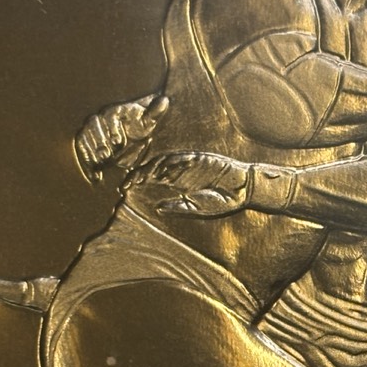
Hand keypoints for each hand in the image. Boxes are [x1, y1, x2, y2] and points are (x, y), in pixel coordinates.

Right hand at [75, 93, 168, 180]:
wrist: (132, 132)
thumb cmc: (140, 124)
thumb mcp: (149, 120)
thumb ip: (154, 113)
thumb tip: (164, 100)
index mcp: (115, 111)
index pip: (109, 116)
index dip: (113, 129)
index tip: (119, 142)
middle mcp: (100, 118)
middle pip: (92, 125)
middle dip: (99, 142)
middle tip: (107, 156)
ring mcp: (92, 130)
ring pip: (84, 137)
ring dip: (91, 152)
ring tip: (101, 165)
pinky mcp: (87, 142)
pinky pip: (81, 150)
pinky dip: (87, 163)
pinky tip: (95, 176)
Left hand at [132, 150, 251, 216]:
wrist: (243, 189)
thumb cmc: (223, 201)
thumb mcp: (197, 208)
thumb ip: (178, 207)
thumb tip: (157, 208)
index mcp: (178, 182)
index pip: (153, 177)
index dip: (138, 180)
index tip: (124, 188)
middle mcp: (180, 170)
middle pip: (154, 167)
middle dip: (139, 173)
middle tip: (127, 182)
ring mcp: (189, 163)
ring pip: (164, 161)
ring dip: (151, 168)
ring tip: (139, 177)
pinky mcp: (200, 158)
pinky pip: (182, 158)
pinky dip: (169, 162)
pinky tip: (159, 169)